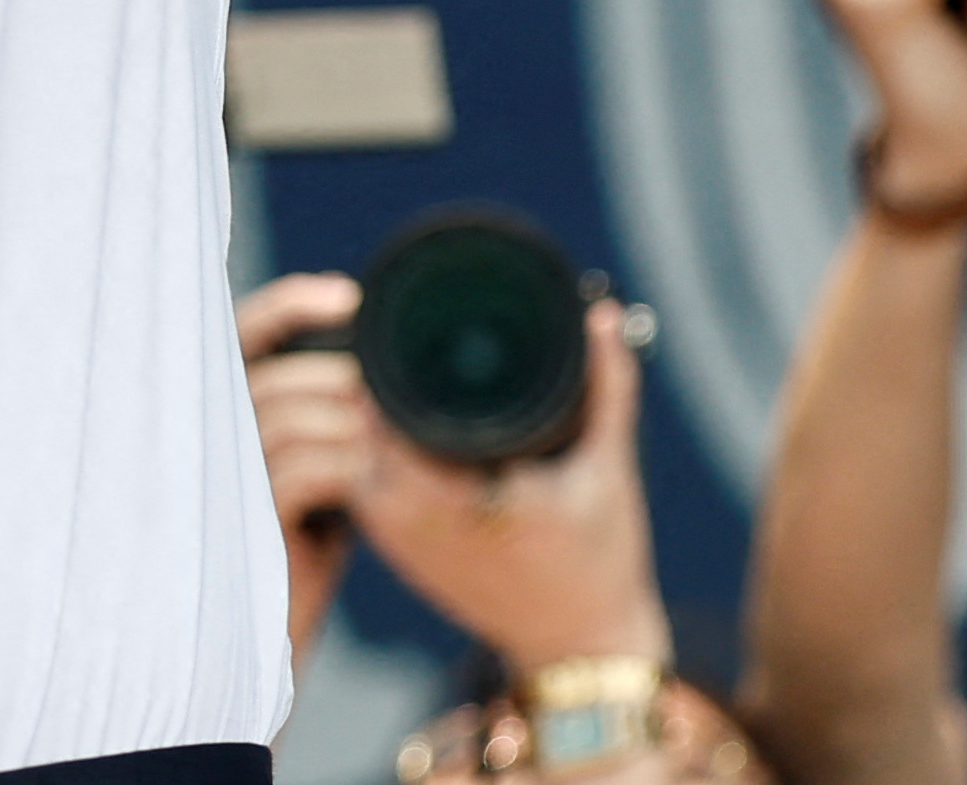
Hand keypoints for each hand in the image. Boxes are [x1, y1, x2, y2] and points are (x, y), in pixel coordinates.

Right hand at [241, 273, 370, 660]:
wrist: (276, 644)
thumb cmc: (301, 552)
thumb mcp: (318, 469)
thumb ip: (330, 418)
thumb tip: (380, 368)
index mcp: (224, 415)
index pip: (242, 334)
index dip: (289, 305)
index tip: (349, 299)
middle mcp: (209, 438)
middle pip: (274, 373)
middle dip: (342, 376)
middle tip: (395, 396)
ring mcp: (221, 481)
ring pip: (289, 414)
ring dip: (354, 423)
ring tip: (397, 444)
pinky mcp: (243, 527)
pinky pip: (300, 471)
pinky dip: (348, 467)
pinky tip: (376, 481)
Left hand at [348, 298, 670, 678]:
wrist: (580, 650)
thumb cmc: (600, 564)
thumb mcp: (610, 471)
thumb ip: (607, 387)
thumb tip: (603, 315)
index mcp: (460, 498)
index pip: (386, 410)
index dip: (392, 363)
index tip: (414, 329)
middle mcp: (415, 520)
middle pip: (362, 424)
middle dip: (380, 380)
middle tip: (405, 337)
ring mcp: (400, 541)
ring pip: (356, 453)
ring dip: (373, 417)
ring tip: (403, 372)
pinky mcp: (397, 553)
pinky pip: (365, 484)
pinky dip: (377, 452)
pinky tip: (401, 425)